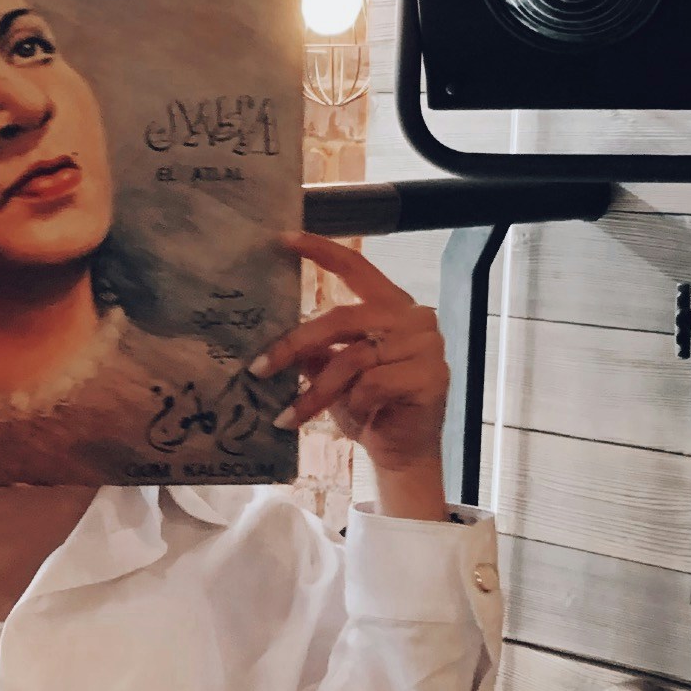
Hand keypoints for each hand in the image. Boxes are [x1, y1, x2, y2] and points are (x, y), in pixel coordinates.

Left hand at [251, 232, 450, 518]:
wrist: (403, 452)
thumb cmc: (368, 407)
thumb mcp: (334, 374)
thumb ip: (316, 348)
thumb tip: (272, 335)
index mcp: (390, 305)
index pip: (356, 268)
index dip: (321, 250)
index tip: (283, 239)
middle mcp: (412, 317)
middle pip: (341, 318)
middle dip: (294, 344)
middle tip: (258, 368)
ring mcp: (426, 345)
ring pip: (353, 359)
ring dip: (315, 392)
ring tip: (287, 417)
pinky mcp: (431, 376)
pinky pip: (373, 384)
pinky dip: (354, 403)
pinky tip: (354, 417)